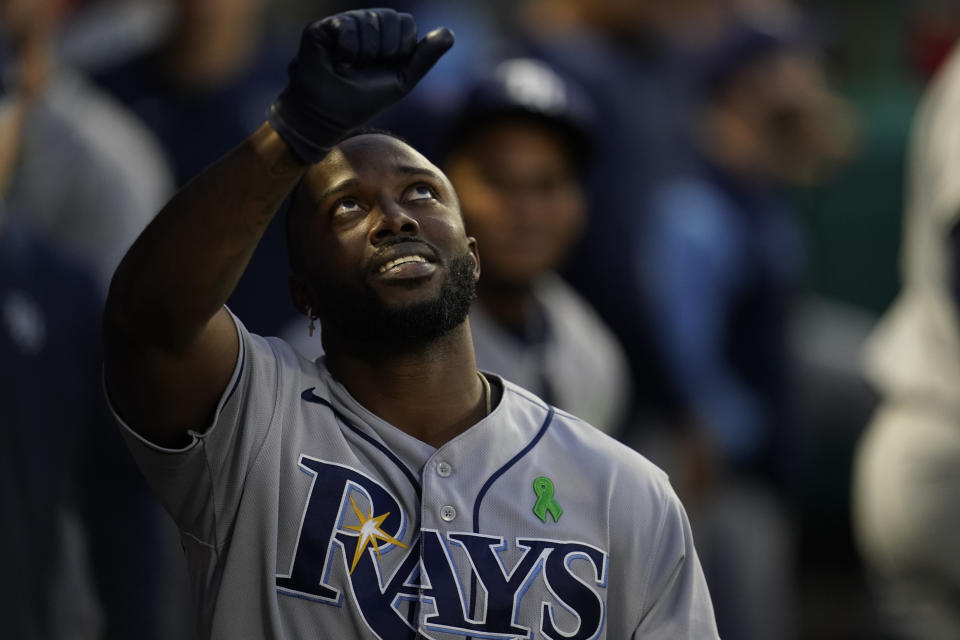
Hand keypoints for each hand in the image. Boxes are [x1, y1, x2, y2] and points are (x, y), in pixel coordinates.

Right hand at [268, 8, 453, 162]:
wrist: (330, 115)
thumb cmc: (364, 100)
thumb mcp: (402, 80)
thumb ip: (424, 57)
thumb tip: (449, 33)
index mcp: (386, 36)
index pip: (406, 23)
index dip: (401, 47)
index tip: (387, 66)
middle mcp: (366, 25)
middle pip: (390, 17)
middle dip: (384, 50)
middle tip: (365, 68)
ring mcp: (345, 23)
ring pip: (369, 20)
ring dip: (363, 54)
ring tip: (348, 67)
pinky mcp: (324, 27)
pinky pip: (348, 25)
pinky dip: (347, 50)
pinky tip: (337, 62)